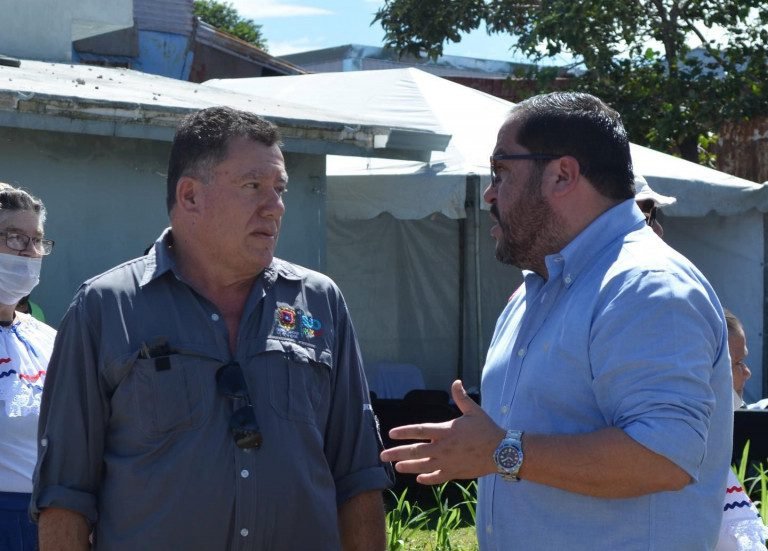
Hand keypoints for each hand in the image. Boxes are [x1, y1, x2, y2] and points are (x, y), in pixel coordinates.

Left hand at [380, 380, 504, 483]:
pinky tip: (419, 479)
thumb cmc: (487, 429)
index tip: (391, 434)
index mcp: (445, 431)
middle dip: (397, 453)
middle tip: (382, 456)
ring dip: (408, 467)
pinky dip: (427, 478)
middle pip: (415, 451)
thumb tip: (455, 382)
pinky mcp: (454, 473)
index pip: (419, 431)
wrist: (501, 451)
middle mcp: (443, 448)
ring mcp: (447, 462)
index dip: (404, 432)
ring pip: (423, 466)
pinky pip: (437, 477)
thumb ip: (461, 398)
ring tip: (397, 467)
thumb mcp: (473, 411)